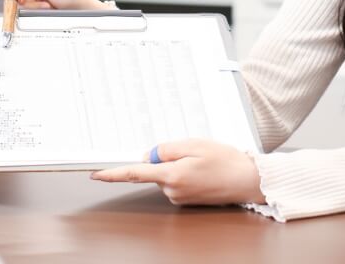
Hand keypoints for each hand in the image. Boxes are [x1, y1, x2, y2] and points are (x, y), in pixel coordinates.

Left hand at [91, 139, 265, 205]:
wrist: (248, 181)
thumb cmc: (226, 161)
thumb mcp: (195, 144)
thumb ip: (167, 149)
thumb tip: (148, 156)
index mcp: (172, 175)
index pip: (135, 173)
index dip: (113, 174)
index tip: (96, 174)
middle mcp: (172, 191)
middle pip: (154, 169)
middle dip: (166, 157)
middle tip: (192, 150)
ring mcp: (179, 198)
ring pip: (166, 175)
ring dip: (178, 165)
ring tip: (203, 161)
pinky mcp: (186, 200)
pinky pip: (176, 182)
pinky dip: (186, 173)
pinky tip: (204, 170)